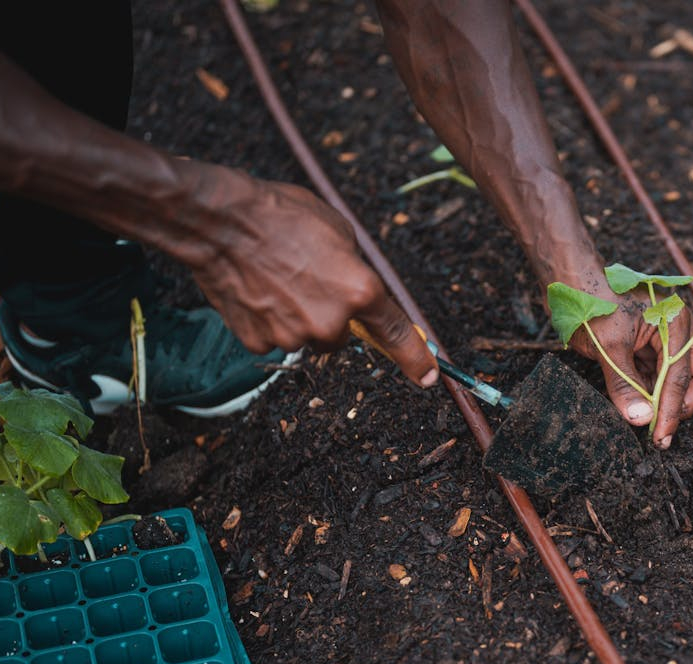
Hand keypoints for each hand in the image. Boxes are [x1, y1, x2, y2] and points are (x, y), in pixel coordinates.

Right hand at [181, 169, 438, 387]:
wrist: (222, 222)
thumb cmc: (282, 216)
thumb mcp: (339, 231)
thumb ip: (356, 269)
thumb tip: (358, 290)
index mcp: (359, 291)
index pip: (395, 334)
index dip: (415, 359)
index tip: (428, 377)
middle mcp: (330, 322)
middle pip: (341, 336)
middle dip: (330, 316)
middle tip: (307, 280)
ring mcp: (293, 336)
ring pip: (305, 338)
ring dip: (297, 317)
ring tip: (276, 279)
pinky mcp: (259, 342)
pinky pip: (273, 338)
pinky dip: (268, 320)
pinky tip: (256, 291)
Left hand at [565, 274, 692, 447]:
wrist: (566, 281)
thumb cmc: (591, 300)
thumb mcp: (608, 345)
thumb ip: (624, 384)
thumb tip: (640, 419)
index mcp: (675, 323)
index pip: (682, 374)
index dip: (673, 408)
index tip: (662, 434)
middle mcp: (674, 331)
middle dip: (680, 405)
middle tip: (662, 432)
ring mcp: (659, 340)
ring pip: (672, 379)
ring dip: (661, 402)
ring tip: (647, 426)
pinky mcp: (641, 349)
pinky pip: (652, 376)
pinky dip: (647, 394)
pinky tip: (636, 409)